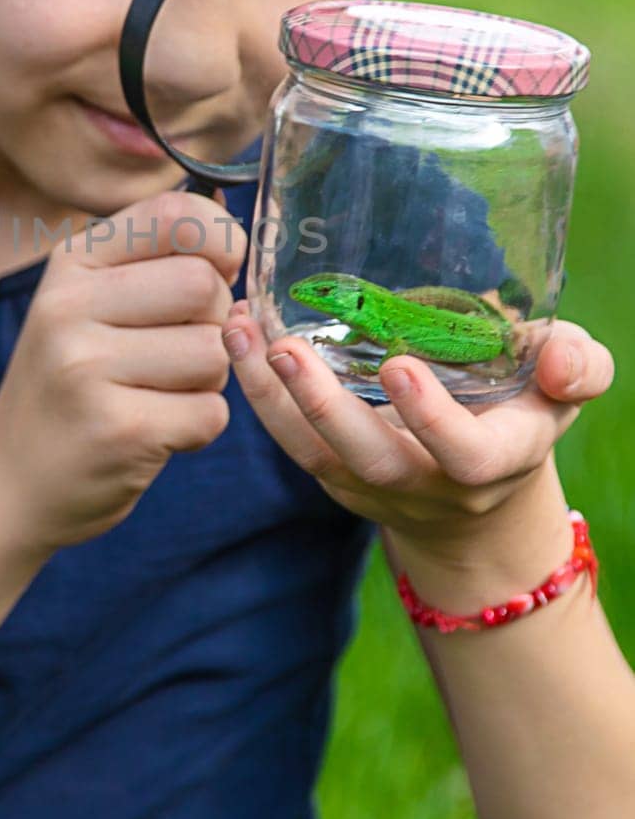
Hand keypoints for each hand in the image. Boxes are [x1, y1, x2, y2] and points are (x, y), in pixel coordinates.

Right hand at [0, 189, 246, 554]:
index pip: (177, 214)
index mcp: (71, 263)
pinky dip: (197, 428)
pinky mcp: (117, 430)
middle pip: (204, 286)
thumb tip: (237, 239)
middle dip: (216, 323)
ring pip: (214, 353)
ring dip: (208, 381)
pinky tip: (154, 431)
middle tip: (180, 351)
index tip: (216, 273)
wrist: (10, 483)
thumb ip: (155, 264)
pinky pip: (209, 414)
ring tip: (160, 393)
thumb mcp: (89, 305)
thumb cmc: (72, 384)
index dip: (222, 243)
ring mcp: (86, 369)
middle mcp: (68, 308)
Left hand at [220, 306, 614, 549]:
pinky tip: (239, 334)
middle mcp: (431, 483)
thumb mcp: (563, 387)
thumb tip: (561, 358)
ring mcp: (375, 486)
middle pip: (374, 462)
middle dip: (327, 410)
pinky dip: (260, 392)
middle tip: (288, 349)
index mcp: (495, 459)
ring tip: (243, 330)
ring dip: (273, 396)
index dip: (432, 422)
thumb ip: (579, 366)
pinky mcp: (335, 475)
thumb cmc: (523, 410)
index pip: (466, 458)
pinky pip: (292, 442)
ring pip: (316, 455)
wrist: (479, 488)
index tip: (398, 366)